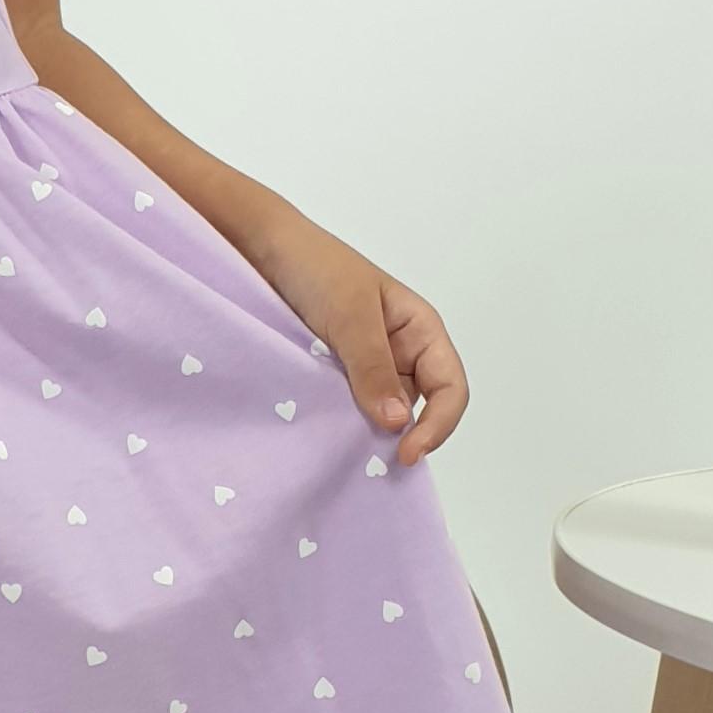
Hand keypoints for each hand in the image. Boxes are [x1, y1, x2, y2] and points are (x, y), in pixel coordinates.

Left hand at [249, 214, 471, 464]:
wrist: (262, 249)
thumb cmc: (317, 267)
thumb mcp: (350, 315)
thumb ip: (373, 367)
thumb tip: (399, 421)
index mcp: (421, 331)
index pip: (450, 389)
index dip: (438, 425)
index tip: (405, 453)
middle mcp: (401, 353)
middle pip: (419, 408)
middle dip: (401, 436)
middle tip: (369, 463)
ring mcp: (367, 367)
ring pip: (381, 413)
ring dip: (367, 430)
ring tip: (342, 448)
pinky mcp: (334, 375)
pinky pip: (349, 408)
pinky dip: (341, 422)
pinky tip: (324, 433)